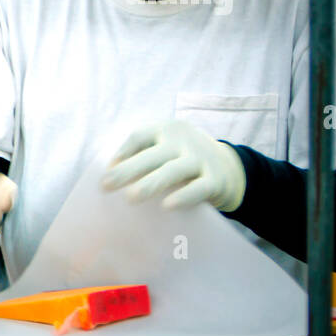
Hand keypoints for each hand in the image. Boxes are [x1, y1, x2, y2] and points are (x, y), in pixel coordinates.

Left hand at [101, 120, 245, 210]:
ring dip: (151, 183)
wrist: (230, 168)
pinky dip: (184, 196)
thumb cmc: (182, 159)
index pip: (140, 136)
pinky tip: (168, 206)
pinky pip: (199, 188)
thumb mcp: (165, 149)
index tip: (108, 169)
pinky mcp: (216, 180)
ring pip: (173, 171)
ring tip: (131, 198)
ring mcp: (200, 160)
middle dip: (128, 170)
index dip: (123, 152)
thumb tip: (110, 177)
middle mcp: (183, 142)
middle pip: (152, 155)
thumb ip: (143, 156)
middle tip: (106, 186)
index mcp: (166, 130)